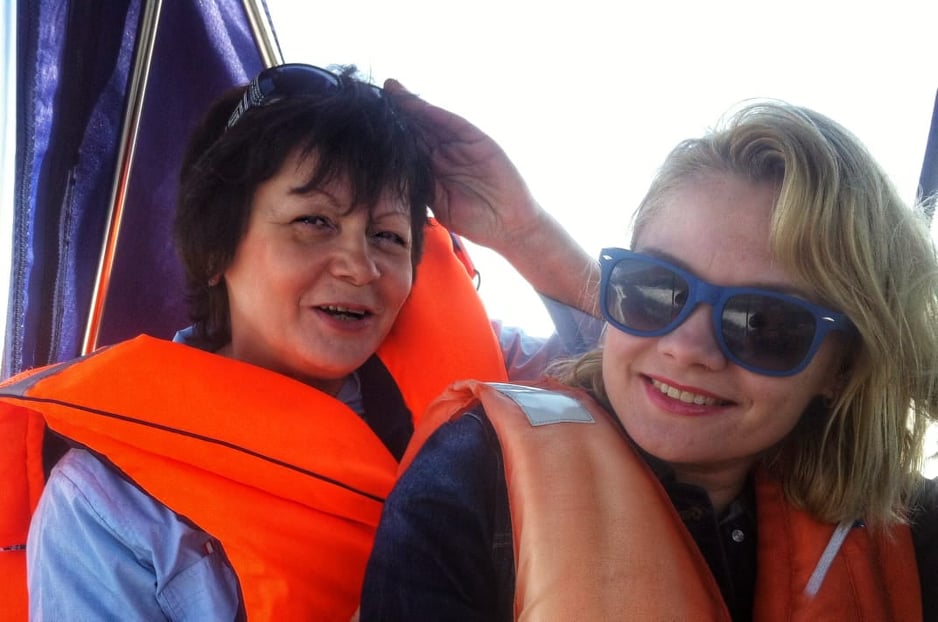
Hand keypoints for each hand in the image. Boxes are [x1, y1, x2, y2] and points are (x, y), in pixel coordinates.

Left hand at [384, 79, 544, 253]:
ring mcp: (459, 145)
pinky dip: (433, 113)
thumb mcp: (437, 206)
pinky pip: (452, 123)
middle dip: (394, 113)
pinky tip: (413, 103)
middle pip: (414, 129)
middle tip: (367, 97)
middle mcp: (443, 154)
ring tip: (388, 89)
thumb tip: (384, 182)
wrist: (509, 227)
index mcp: (431, 170)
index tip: (361, 125)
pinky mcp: (476, 139)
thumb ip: (417, 190)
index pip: (404, 148)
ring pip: (430, 121)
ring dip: (409, 105)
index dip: (386, 136)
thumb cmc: (475, 222)